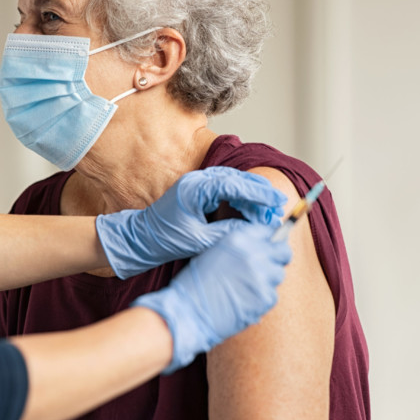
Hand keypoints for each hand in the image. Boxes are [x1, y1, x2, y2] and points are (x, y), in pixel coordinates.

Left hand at [95, 167, 286, 278]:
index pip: (234, 184)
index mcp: (195, 189)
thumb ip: (228, 233)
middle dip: (259, 193)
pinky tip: (251, 210)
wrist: (141, 239)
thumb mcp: (200, 240)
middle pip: (236, 179)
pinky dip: (240, 198)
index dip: (258, 193)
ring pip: (232, 183)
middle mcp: (196, 180)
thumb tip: (255, 230)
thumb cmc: (165, 240)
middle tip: (278, 206)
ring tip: (268, 211)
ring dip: (251, 196)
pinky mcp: (197, 191)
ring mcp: (196, 183)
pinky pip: (224, 189)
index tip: (276, 202)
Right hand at [132, 222, 291, 372]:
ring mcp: (262, 276)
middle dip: (278, 258)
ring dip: (268, 280)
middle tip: (267, 267)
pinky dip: (261, 299)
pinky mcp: (265, 298)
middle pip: (283, 252)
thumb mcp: (214, 252)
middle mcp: (254, 254)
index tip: (269, 248)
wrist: (188, 311)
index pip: (268, 232)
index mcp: (238, 239)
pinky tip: (244, 301)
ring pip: (278, 275)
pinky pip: (272, 295)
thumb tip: (262, 248)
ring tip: (247, 288)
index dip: (269, 241)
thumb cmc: (196, 284)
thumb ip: (239, 247)